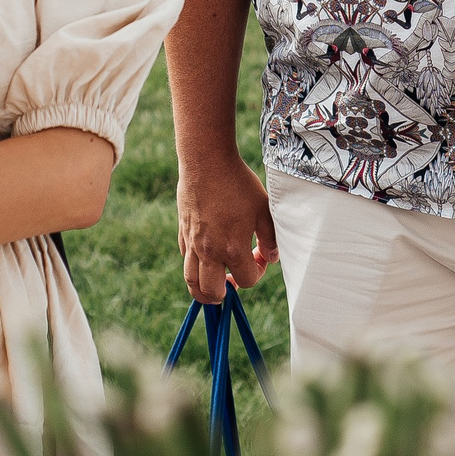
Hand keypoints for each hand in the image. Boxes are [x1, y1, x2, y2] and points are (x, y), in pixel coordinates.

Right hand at [176, 152, 277, 302]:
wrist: (207, 162)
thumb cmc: (238, 183)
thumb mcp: (264, 208)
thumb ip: (271, 237)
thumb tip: (272, 257)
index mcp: (232, 247)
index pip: (247, 280)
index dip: (258, 272)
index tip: (260, 254)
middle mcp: (209, 251)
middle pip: (212, 292)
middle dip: (225, 293)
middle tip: (233, 281)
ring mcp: (192, 243)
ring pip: (191, 282)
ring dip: (203, 290)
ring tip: (214, 286)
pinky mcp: (182, 233)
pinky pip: (185, 260)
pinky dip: (194, 267)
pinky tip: (206, 257)